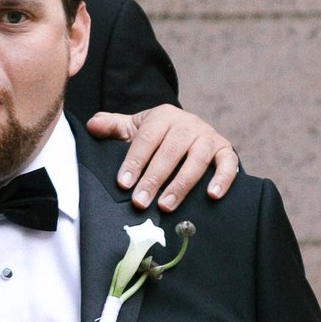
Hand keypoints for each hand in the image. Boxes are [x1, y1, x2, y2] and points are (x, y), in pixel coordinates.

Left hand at [86, 102, 236, 210]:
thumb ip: (113, 127)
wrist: (190, 133)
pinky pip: (228, 163)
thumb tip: (92, 125)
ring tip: (166, 205)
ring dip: (181, 184)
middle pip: (171, 151)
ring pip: (197, 160)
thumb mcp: (134, 128)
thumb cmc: (157, 135)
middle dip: (154, 178)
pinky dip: (222, 179)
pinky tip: (211, 195)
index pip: (146, 138)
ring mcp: (208, 136)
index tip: (123, 183)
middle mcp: (188, 123)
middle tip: (140, 201)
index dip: (134, 161)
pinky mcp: (225, 149)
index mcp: (163, 116)